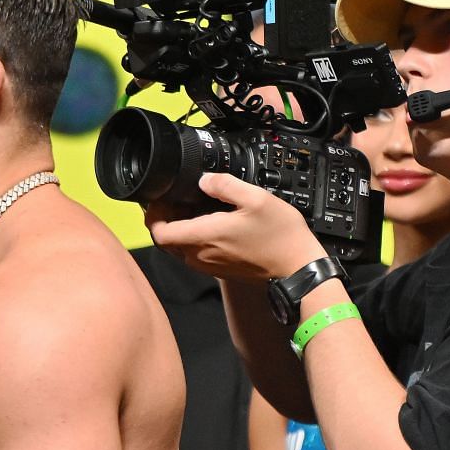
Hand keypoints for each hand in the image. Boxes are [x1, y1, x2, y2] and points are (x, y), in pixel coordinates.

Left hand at [147, 172, 326, 282]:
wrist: (296, 266)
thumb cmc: (280, 235)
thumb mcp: (257, 198)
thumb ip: (226, 185)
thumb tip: (205, 180)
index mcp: (204, 237)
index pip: (159, 233)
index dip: (153, 216)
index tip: (160, 201)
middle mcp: (200, 255)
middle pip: (166, 241)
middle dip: (165, 220)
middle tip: (175, 201)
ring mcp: (208, 265)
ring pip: (178, 248)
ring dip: (179, 230)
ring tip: (192, 209)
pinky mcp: (217, 270)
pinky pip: (194, 254)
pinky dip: (193, 239)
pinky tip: (209, 224)